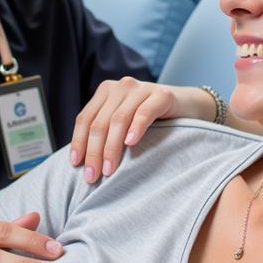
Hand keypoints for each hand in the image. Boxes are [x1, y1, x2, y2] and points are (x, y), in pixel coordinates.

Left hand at [70, 79, 213, 181]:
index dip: (78, 142)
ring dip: (111, 147)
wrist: (187, 107)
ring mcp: (141, 89)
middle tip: (92, 176)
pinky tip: (131, 143)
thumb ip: (105, 132)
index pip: (85, 119)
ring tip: (109, 169)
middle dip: (93, 151)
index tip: (75, 165)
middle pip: (100, 122)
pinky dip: (136, 128)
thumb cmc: (151, 120)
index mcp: (106, 92)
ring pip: (119, 119)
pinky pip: (145, 112)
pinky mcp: (162, 94)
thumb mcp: (124, 122)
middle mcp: (121, 87)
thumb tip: (81, 162)